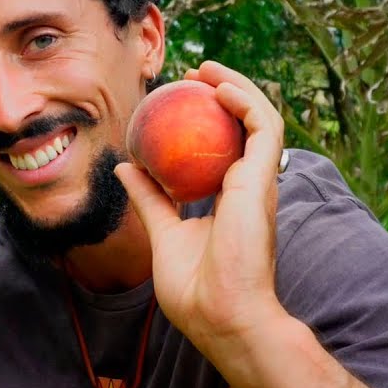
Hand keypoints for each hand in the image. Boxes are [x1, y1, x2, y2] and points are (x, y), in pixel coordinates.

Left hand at [115, 61, 284, 351]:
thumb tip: (125, 169)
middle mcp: (248, 187)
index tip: (176, 102)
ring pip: (259, 119)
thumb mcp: (164, 233)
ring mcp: (258, 183)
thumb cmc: (197, 290)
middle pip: (242, 128)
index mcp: (229, 200)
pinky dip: (245, 101)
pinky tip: (220, 87)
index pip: (222, 149)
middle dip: (223, 94)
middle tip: (192, 75)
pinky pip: (262, 128)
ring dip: (236, 87)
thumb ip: (150, 199)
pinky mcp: (262, 180)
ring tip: (206, 70)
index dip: (204, 121)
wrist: (223, 317)